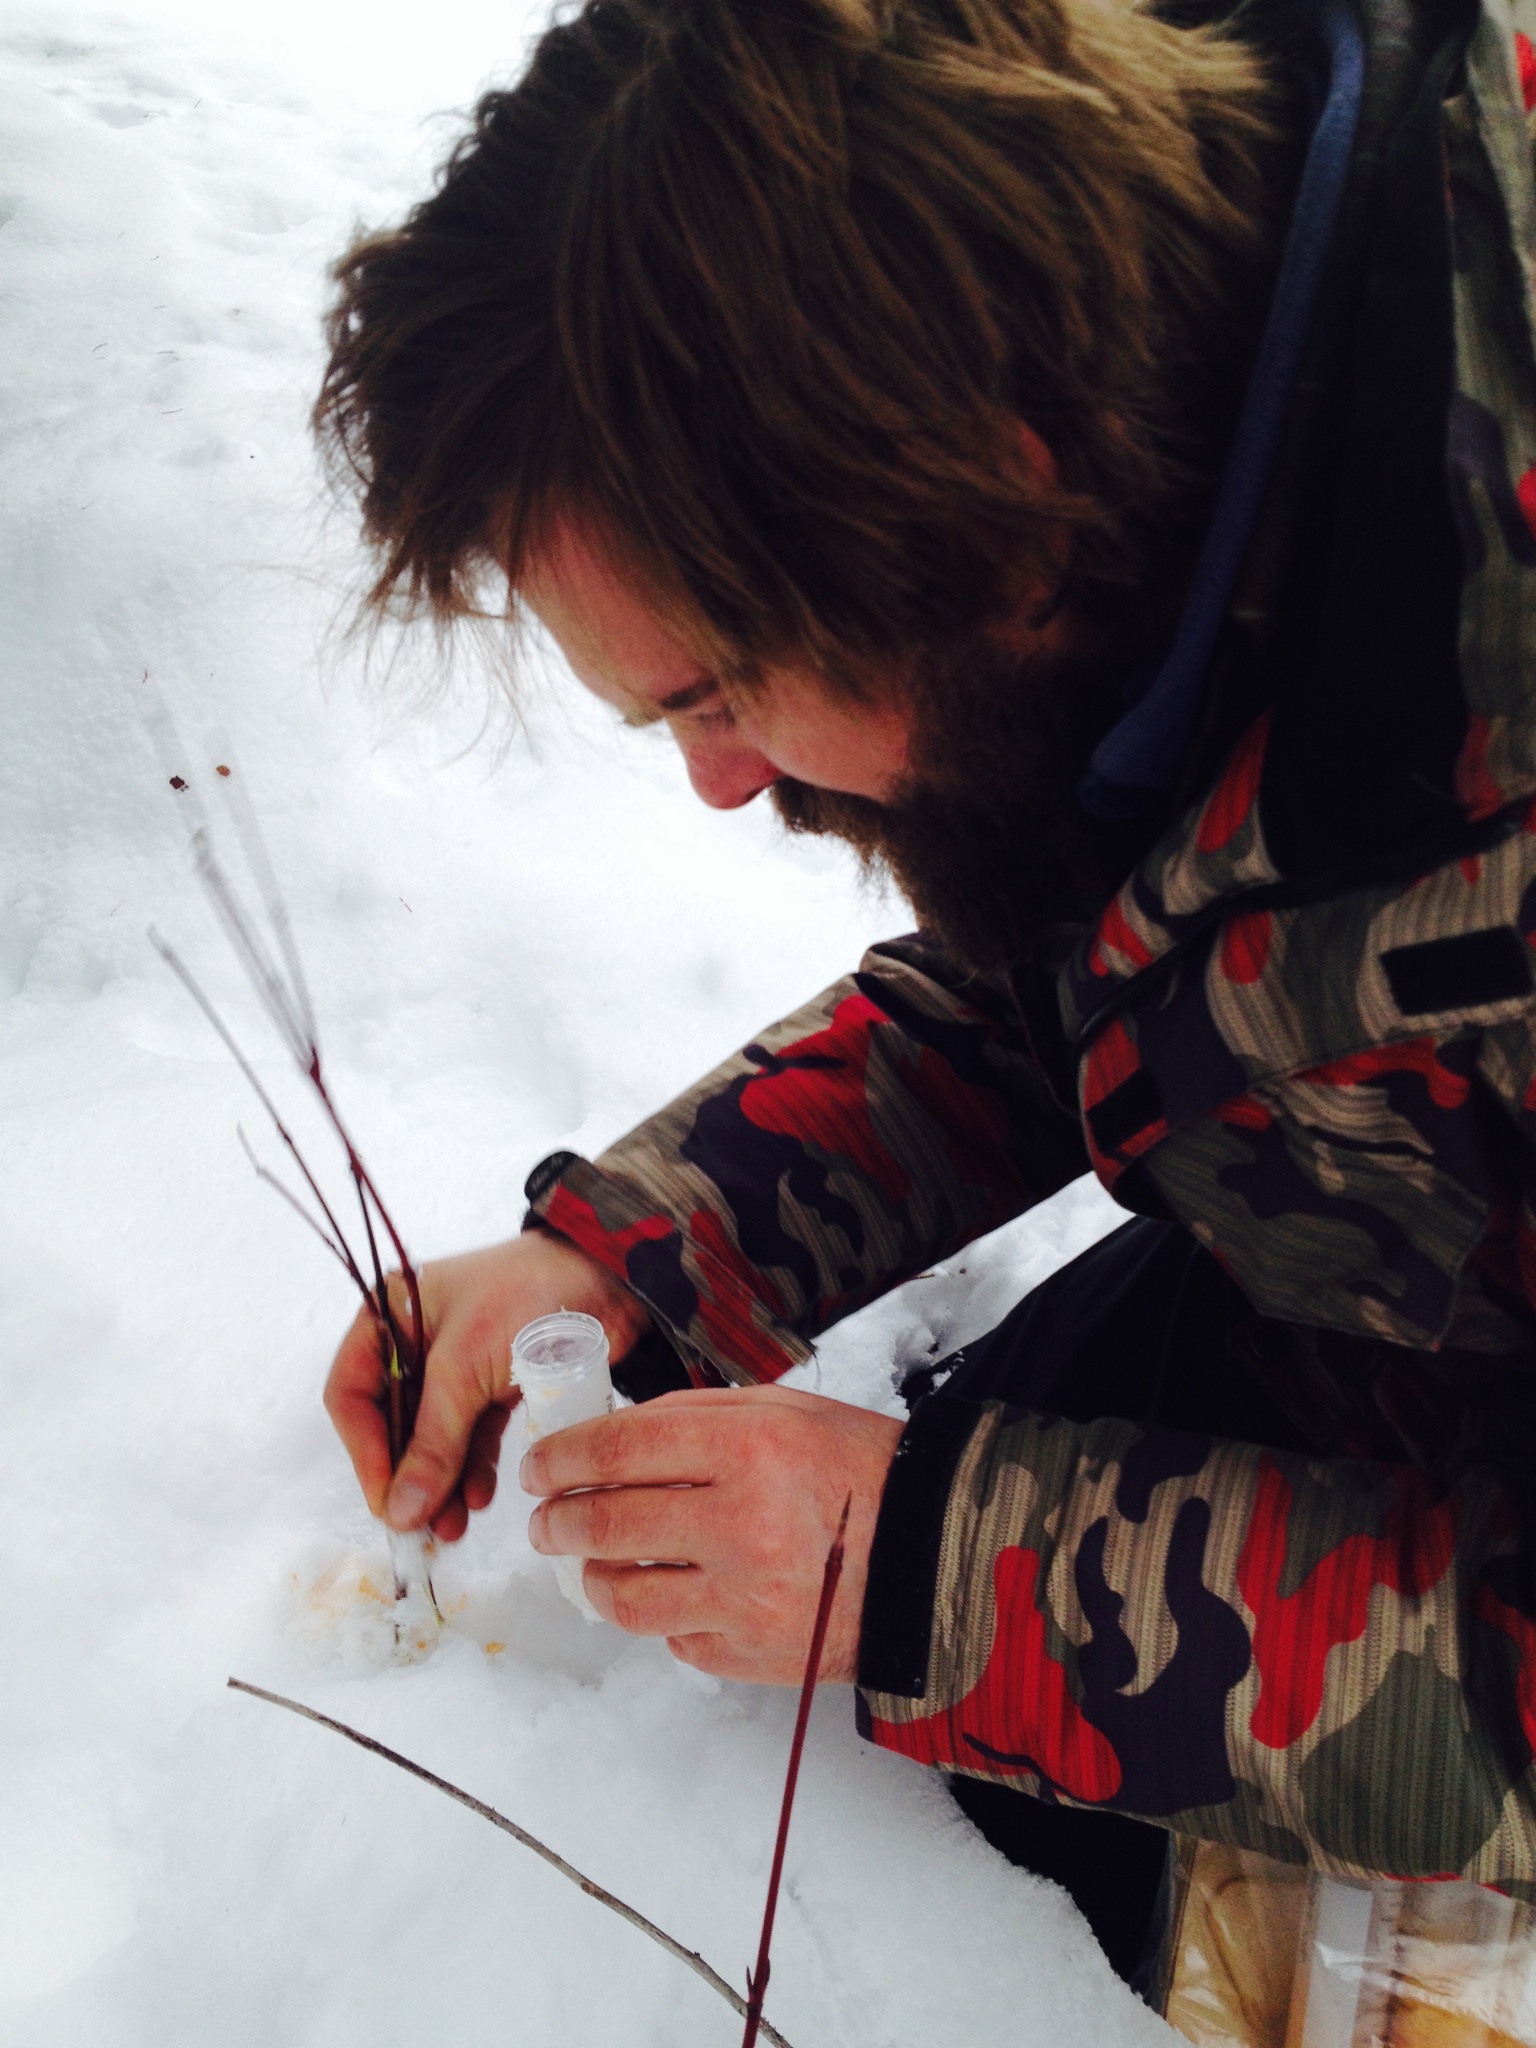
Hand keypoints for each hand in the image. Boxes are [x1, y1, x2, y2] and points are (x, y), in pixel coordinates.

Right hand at [323, 1232, 650, 1540]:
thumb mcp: (463, 1368)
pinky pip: (472, 1436)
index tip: (385, 1502)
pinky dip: (473, 1469)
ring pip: (435, 1438)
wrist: (606, 1277)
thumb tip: (398, 1512)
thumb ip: (431, 1443)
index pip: (351, 1397)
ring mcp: (456, 1367)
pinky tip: (478, 1498)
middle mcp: (414, 1342)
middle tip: (419, 1528)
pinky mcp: (494, 1385)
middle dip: (408, 1477)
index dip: (365, 1453)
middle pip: (393, 1425)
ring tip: (452, 1527)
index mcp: (387, 1317)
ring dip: (441, 1483)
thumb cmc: (524, 1295)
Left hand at [522, 1386, 903, 1683]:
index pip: (618, 1449)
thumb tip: (613, 1436)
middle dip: (556, 1521)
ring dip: (592, 1576)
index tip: (540, 1467)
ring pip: (623, 1595)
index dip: (561, 1458)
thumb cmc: (861, 1472)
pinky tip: (673, 1591)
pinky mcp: (751, 1653)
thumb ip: (697, 1416)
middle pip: (605, 1523)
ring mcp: (744, 1597)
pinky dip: (663, 1615)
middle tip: (545, 1519)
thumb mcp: (785, 1412)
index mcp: (748, 1447)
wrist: (934, 1554)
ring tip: (591, 1562)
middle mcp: (741, 1523)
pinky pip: (674, 1638)